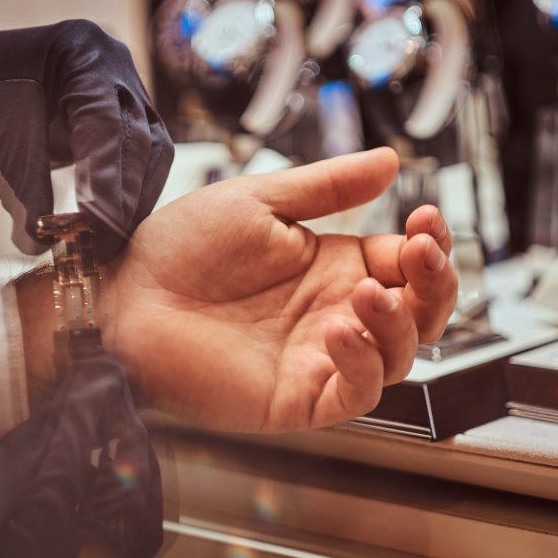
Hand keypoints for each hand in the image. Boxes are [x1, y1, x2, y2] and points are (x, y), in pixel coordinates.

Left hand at [0, 20, 172, 259]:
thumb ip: (25, 192)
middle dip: (123, 198)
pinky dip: (127, 195)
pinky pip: (140, 161)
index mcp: (83, 50)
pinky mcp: (123, 121)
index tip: (94, 226)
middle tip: (104, 247)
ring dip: (133, 202)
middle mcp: (114, 66)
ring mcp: (124, 91)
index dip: (105, 179)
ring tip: (109, 244)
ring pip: (151, 153)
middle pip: (139, 139)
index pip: (107, 121)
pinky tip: (112, 227)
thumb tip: (42, 245)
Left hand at [103, 148, 456, 432]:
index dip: (430, 245)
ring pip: (399, 356)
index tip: (428, 218)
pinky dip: (363, 364)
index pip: (408, 265)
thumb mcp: (261, 201)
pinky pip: (355, 393)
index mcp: (332, 267)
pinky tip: (341, 329)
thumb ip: (329, 186)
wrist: (122, 295)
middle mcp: (334, 314)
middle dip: (436, 285)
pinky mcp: (297, 398)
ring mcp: (318, 358)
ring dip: (400, 323)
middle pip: (419, 315)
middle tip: (421, 253)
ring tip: (368, 292)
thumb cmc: (180, 248)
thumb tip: (389, 159)